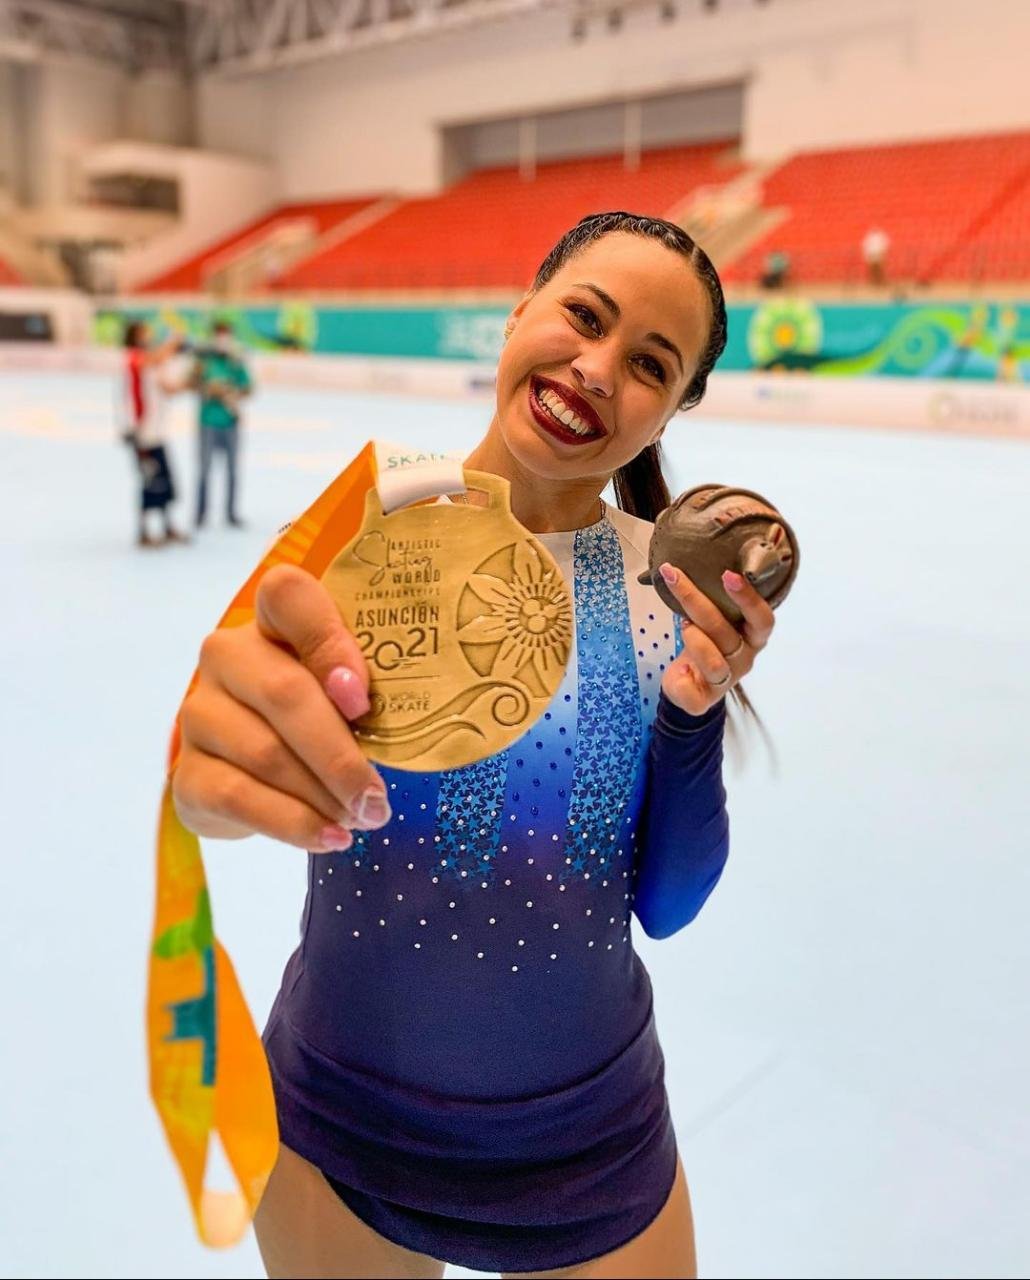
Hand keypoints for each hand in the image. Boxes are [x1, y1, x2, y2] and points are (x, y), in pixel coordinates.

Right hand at [172, 565, 390, 852]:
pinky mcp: (188, 771)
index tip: (362, 700)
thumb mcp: (347, 690)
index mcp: (271, 620)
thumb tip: (374, 718)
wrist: (258, 768)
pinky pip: (240, 798)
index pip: (287, 595)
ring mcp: (199, 712)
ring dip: (324, 795)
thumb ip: (364, 687)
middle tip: (378, 797)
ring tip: (365, 818)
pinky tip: (331, 837)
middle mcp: (225, 656)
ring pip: (265, 753)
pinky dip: (294, 824)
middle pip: (284, 693)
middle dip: (340, 754)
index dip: (329, 643)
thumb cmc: (321, 715)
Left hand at [658, 564, 774, 716]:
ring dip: (693, 638)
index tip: (728, 574)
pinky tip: (679, 670)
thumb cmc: (705, 642)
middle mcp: (743, 659)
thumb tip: (692, 563)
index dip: (748, 598)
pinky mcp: (703, 700)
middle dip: (696, 600)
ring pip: (713, 661)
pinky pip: (693, 693)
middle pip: (725, 631)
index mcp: (753, 638)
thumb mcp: (714, 620)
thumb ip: (715, 600)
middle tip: (675, 576)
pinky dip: (682, 679)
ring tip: (683, 625)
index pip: (762, 620)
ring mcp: (725, 681)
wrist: (689, 685)